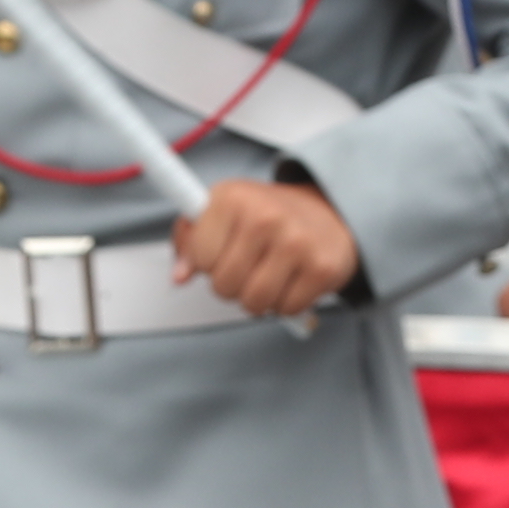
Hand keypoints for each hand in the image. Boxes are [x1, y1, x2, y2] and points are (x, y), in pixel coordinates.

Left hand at [176, 177, 361, 317]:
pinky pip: (286, 309)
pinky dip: (287, 303)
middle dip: (232, 285)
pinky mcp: (321, 268)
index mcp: (232, 198)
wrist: (329, 210)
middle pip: (224, 285)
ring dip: (258, 298)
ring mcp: (296, 242)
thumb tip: (180, 275)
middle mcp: (265, 216)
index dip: (209, 262)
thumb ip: (191, 240)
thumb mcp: (222, 211)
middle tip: (249, 267)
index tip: (224, 250)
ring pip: (254, 302)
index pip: (200, 258)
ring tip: (269, 275)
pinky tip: (293, 280)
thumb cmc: (267, 215)